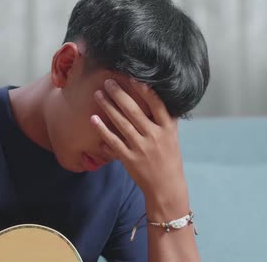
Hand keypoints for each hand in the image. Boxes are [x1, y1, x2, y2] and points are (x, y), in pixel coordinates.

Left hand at [91, 79, 188, 217]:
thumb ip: (165, 119)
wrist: (166, 187)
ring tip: (98, 94)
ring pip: (122, 123)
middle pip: (135, 111)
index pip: (157, 105)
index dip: (145, 91)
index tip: (133, 78)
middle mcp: (155, 136)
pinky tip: (93, 119)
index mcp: (168, 129)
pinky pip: (113, 141)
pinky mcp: (129, 159)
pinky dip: (102, 130)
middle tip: (108, 81)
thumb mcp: (172, 137)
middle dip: (119, 94)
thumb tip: (156, 97)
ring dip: (108, 107)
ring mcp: (141, 148)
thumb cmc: (169, 159)